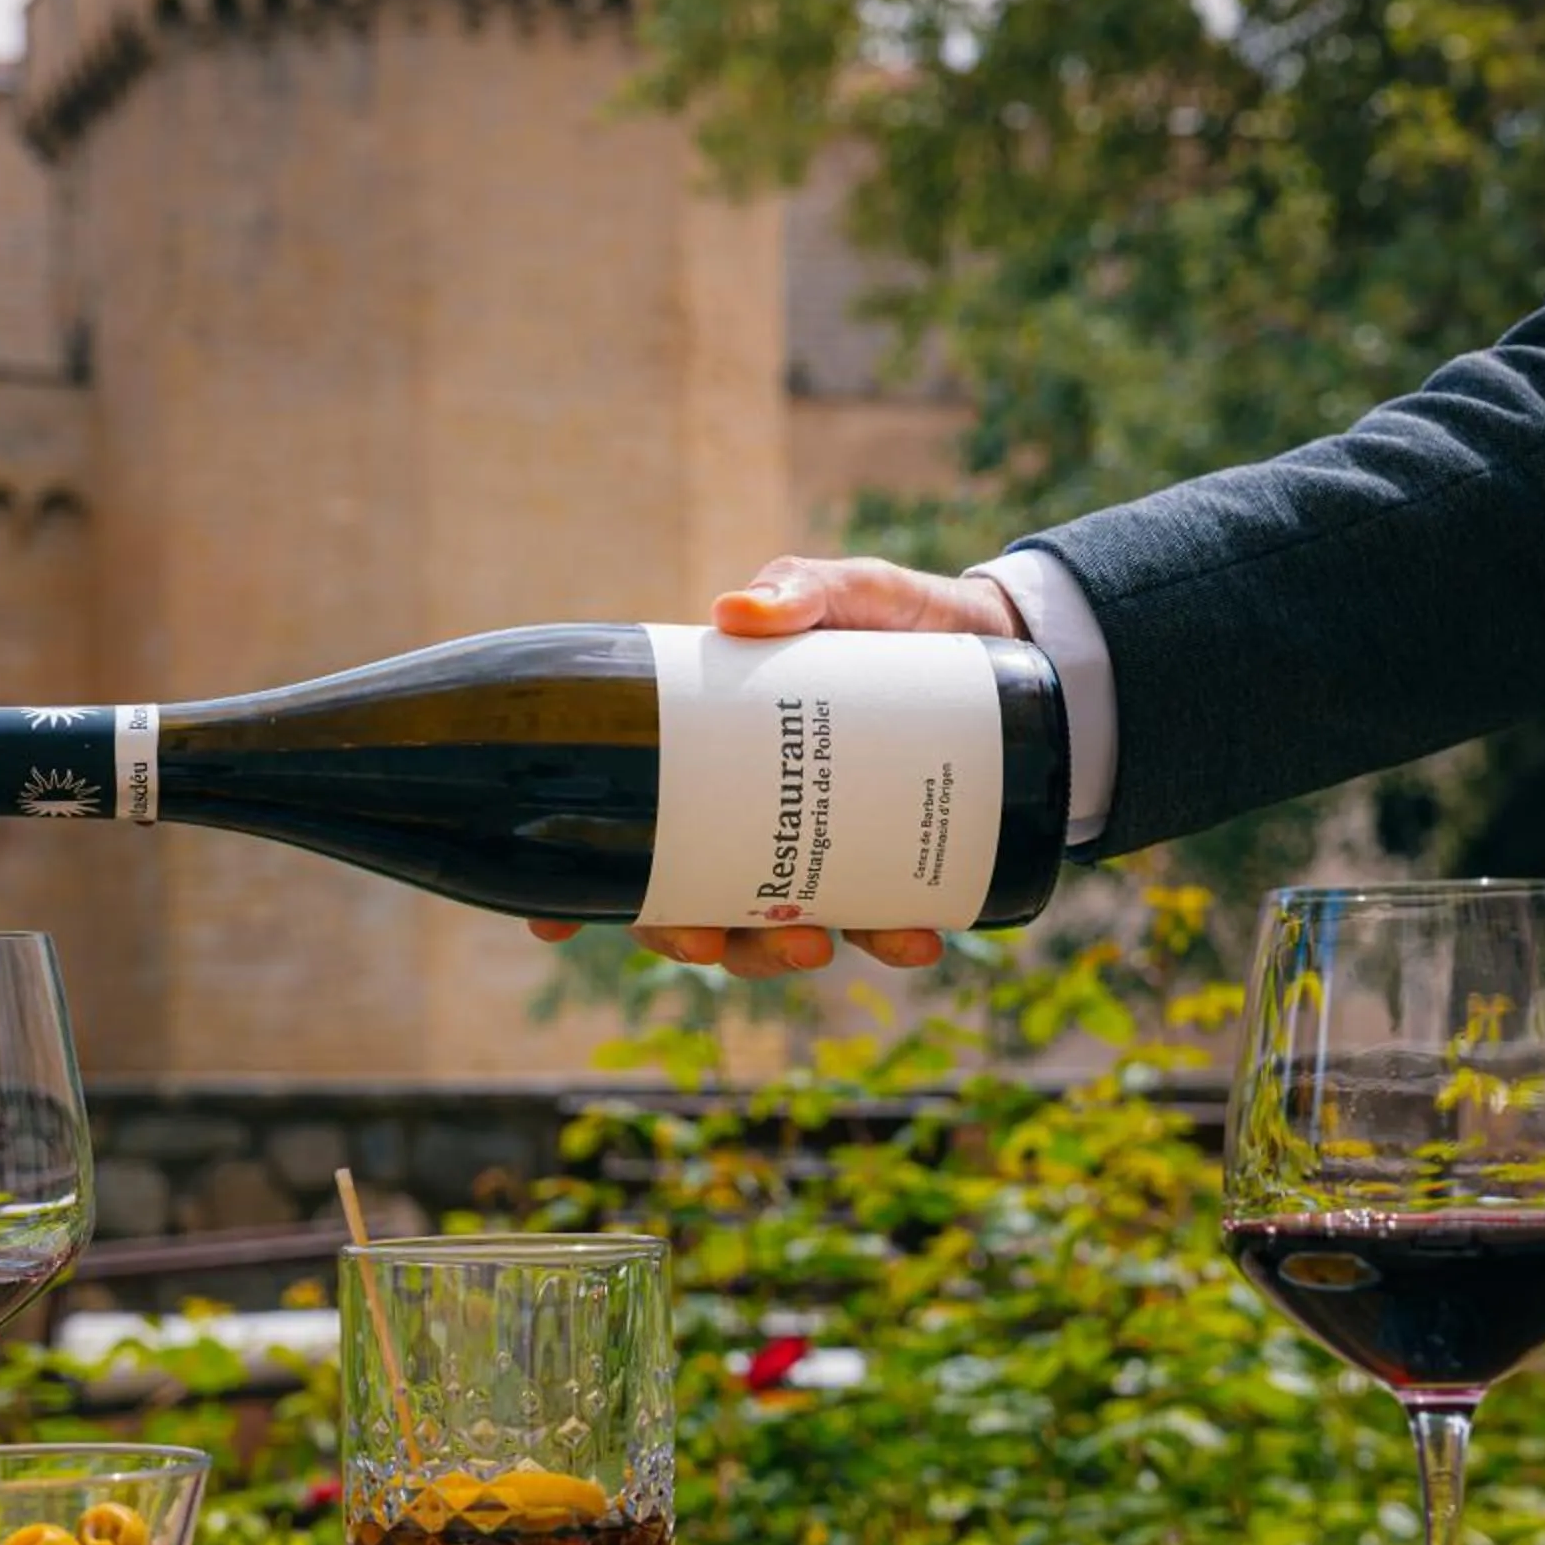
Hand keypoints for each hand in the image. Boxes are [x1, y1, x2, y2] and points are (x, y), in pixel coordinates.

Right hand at [530, 555, 1024, 977]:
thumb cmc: (893, 616)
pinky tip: (915, 939)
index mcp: (710, 754)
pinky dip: (892, 939)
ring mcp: (820, 849)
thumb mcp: (844, 591)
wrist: (995, 641)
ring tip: (820, 945)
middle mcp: (752, 816)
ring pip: (772, 931)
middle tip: (705, 942)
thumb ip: (798, 587)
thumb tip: (734, 610)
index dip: (581, 886)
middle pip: (688, 899)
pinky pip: (878, 923)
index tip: (549, 922)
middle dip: (684, 938)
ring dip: (779, 957)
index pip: (629, 827)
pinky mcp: (891, 866)